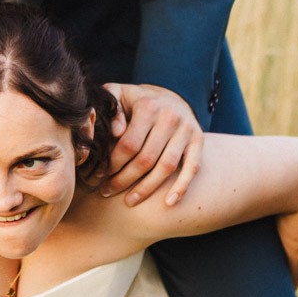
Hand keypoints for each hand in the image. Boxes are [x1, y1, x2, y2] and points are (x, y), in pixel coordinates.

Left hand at [103, 83, 203, 206]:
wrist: (171, 94)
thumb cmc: (137, 100)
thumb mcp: (119, 95)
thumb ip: (111, 110)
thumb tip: (115, 132)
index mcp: (148, 106)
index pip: (128, 144)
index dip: (112, 163)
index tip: (99, 175)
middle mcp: (170, 117)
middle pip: (146, 159)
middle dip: (124, 179)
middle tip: (107, 191)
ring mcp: (186, 130)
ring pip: (166, 167)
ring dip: (147, 188)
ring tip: (129, 201)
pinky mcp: (198, 140)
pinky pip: (192, 167)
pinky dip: (182, 186)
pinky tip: (169, 202)